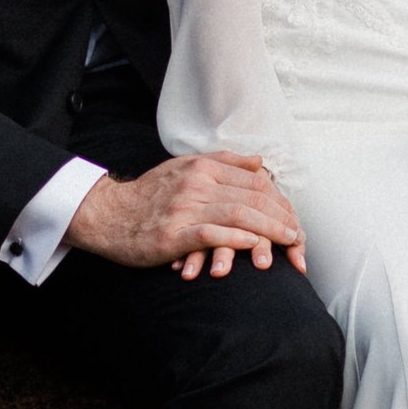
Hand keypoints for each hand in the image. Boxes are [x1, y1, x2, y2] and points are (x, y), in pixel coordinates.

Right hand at [67, 152, 303, 279]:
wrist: (107, 215)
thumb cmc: (149, 195)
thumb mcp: (184, 168)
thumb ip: (224, 163)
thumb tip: (260, 163)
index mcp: (202, 166)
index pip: (254, 181)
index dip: (280, 200)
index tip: (294, 218)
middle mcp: (196, 183)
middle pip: (252, 197)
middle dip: (282, 217)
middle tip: (300, 235)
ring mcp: (184, 207)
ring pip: (238, 213)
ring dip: (269, 229)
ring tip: (290, 242)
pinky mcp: (172, 234)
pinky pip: (213, 233)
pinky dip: (238, 238)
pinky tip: (256, 246)